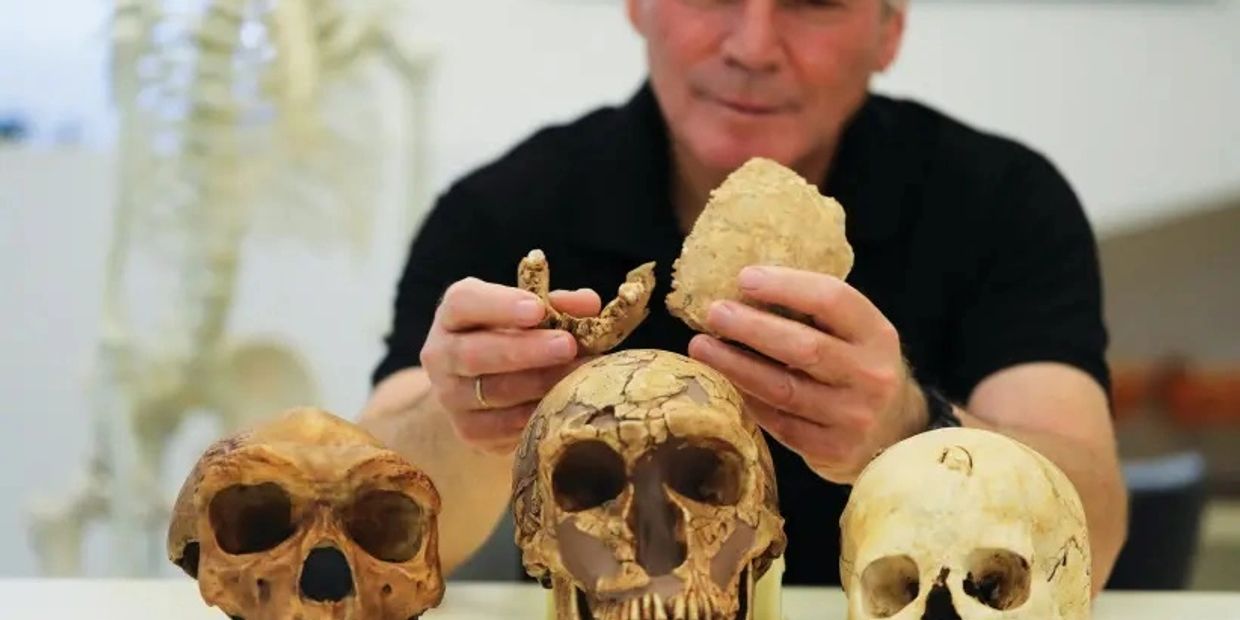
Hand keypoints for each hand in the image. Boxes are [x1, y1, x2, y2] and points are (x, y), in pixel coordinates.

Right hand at [420, 277, 599, 454]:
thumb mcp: (526, 311)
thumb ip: (556, 304)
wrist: (478, 383)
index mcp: (452, 315)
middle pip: (475, 354)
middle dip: (525, 350)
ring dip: (540, 384)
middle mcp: (440, 355)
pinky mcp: (468, 431)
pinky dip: (537, 414)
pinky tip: (564, 402)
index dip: (499, 306)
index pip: (464, 304)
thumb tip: (588, 304)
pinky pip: (504, 427)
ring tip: (579, 375)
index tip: (537, 309)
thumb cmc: (509, 335)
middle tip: (566, 345)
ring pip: (493, 394)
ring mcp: (450, 397)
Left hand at [687, 266, 925, 482]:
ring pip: (783, 389)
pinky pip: (778, 422)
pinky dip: (747, 399)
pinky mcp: (831, 450)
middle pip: (803, 347)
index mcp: (877, 334)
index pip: (832, 300)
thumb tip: (744, 289)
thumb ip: (814, 314)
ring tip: (701, 347)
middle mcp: (871, 376)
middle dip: (752, 328)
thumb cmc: (857, 368)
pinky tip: (723, 382)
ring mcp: (852, 417)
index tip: (744, 278)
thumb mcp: (855, 334)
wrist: (894, 432)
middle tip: (714, 313)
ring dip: (735, 366)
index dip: (786, 286)